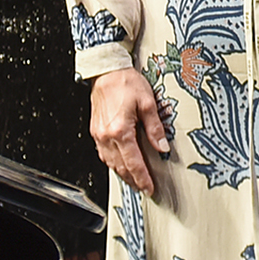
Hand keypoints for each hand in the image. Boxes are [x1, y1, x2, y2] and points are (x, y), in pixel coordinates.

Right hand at [90, 68, 172, 193]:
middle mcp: (106, 136)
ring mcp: (99, 135)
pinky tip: (120, 163)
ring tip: (134, 180)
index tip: (150, 188)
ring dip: (122, 174)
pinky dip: (113, 162)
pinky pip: (103, 154)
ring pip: (110, 163)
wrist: (106, 71)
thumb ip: (155, 128)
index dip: (142, 178)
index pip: (133, 163)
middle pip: (121, 167)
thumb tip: (162, 148)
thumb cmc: (126, 82)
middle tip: (144, 188)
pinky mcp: (95, 131)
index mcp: (120, 131)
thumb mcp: (148, 103)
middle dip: (133, 180)